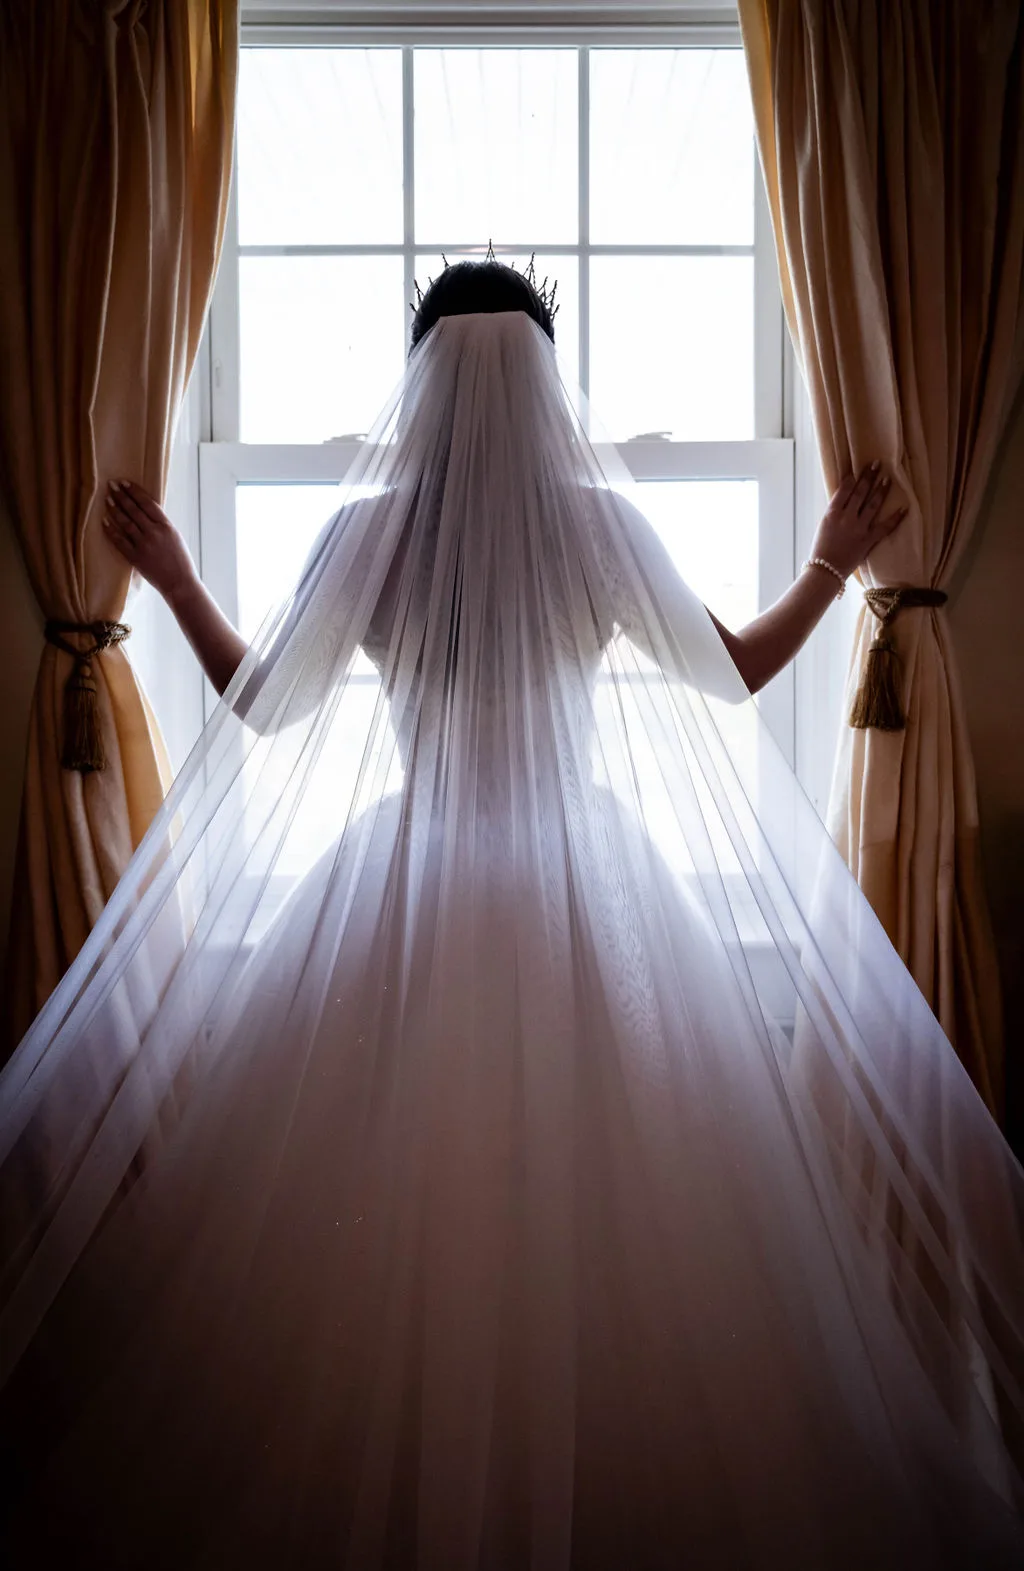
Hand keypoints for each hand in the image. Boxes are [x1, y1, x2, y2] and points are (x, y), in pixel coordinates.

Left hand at [103, 480, 197, 604]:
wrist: (180, 583)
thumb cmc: (181, 561)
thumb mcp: (175, 537)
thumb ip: (161, 525)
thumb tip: (146, 512)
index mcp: (166, 526)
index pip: (147, 503)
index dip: (135, 491)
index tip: (125, 483)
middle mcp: (154, 533)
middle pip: (134, 510)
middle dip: (122, 496)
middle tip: (111, 485)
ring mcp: (144, 545)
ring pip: (125, 523)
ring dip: (115, 510)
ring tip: (107, 500)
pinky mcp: (136, 557)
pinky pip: (120, 541)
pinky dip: (111, 531)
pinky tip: (104, 522)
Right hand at [809, 462, 908, 579]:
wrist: (825, 571)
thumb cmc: (820, 549)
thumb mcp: (823, 526)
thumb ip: (835, 513)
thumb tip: (847, 500)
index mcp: (832, 513)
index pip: (844, 489)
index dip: (852, 477)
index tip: (858, 468)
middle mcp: (846, 518)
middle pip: (860, 492)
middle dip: (869, 477)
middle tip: (877, 464)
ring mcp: (859, 529)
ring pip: (873, 504)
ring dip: (881, 490)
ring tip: (887, 479)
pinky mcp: (868, 540)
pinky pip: (885, 527)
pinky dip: (896, 518)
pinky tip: (904, 508)